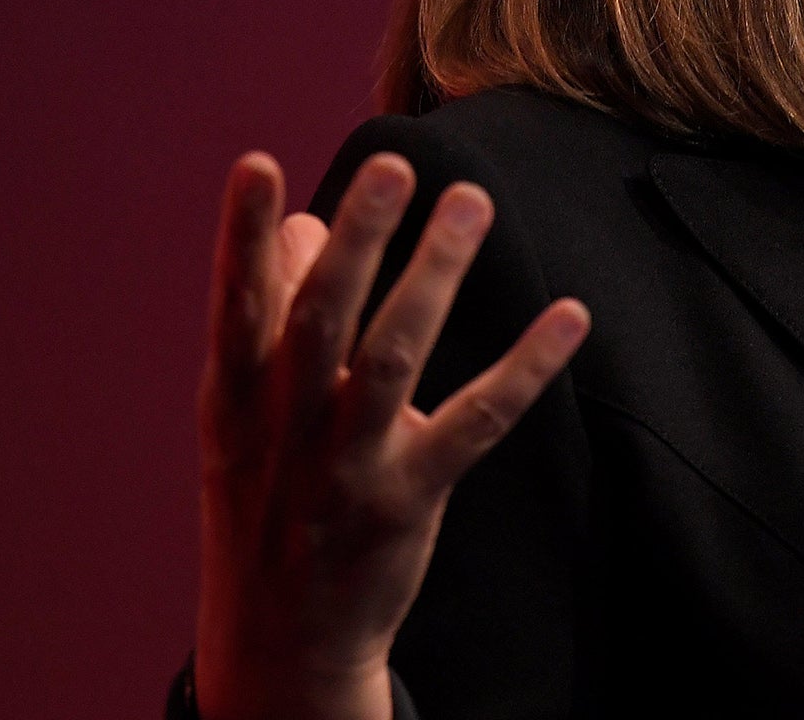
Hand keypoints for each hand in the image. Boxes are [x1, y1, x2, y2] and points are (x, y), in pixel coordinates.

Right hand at [194, 150, 589, 719]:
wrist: (280, 641)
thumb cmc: (266, 495)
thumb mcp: (245, 416)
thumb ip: (272, 316)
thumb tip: (301, 221)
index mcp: (236, 398)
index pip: (234, 305)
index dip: (239, 238)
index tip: (254, 163)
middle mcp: (287, 427)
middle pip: (321, 321)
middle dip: (356, 241)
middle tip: (394, 164)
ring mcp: (350, 465)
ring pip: (396, 358)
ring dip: (435, 276)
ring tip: (471, 202)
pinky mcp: (411, 497)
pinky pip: (478, 420)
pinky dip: (526, 366)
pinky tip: (568, 315)